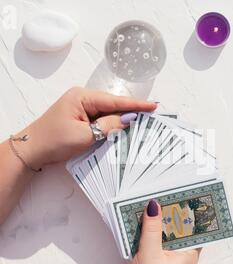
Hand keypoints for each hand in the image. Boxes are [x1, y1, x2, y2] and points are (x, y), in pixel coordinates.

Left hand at [14, 87, 156, 168]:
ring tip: (141, 125)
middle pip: (113, 105)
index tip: (153, 106)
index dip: (136, 105)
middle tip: (151, 117)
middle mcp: (83, 99)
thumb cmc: (55, 140)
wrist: (32, 150)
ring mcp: (82, 109)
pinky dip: (111, 126)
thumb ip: (108, 126)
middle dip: (130, 112)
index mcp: (83, 97)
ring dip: (121, 120)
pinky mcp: (81, 119)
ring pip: (108, 114)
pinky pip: (101, 120)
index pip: (115, 100)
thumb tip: (128, 120)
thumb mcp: (85, 134)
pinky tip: (122, 130)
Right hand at [122, 200, 200, 263]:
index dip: (190, 211)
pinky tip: (143, 221)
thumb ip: (151, 229)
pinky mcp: (157, 260)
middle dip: (171, 213)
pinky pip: (156, 240)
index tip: (185, 194)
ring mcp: (169, 257)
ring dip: (159, 221)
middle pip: (178, 228)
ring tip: (152, 203)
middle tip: (164, 194)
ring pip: (166, 233)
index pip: (194, 227)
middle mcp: (181, 254)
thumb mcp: (150, 255)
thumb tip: (154, 206)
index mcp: (188, 254)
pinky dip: (151, 231)